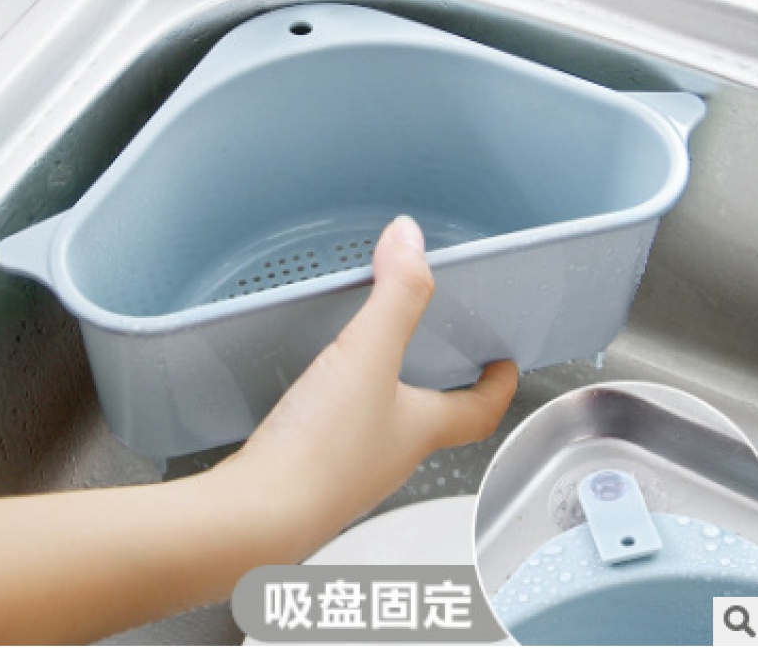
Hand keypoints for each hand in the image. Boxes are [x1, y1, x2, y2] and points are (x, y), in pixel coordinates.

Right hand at [220, 216, 517, 553]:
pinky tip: (312, 401)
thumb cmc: (318, 452)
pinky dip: (340, 415)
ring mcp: (351, 473)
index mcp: (419, 429)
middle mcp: (392, 457)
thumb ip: (395, 295)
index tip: (505, 365)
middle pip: (434, 423)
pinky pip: (338, 440)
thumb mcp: (367, 356)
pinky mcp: (309, 478)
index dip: (497, 387)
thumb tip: (411, 238)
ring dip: (389, 402)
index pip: (478, 411)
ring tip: (372, 368)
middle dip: (442, 391)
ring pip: (385, 433)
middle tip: (439, 358)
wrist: (252, 519)